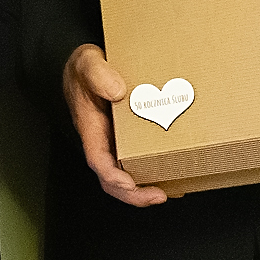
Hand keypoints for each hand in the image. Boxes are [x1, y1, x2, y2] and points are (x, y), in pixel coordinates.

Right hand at [64, 44, 166, 206]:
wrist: (88, 66)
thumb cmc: (86, 68)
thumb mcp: (88, 63)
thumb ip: (99, 75)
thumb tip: (118, 92)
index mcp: (90, 127)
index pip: (98, 160)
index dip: (113, 176)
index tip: (129, 183)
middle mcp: (103, 139)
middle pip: (112, 178)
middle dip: (134, 193)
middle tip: (159, 195)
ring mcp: (116, 141)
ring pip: (126, 173)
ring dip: (146, 187)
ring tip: (171, 190)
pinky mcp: (128, 137)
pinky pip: (138, 159)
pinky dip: (154, 170)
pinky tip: (173, 174)